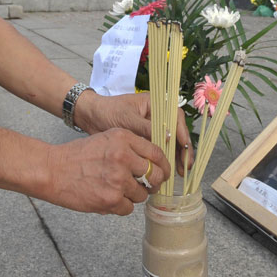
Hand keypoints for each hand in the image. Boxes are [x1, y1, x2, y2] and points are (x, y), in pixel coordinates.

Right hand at [46, 128, 168, 214]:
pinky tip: (107, 197)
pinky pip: (129, 208)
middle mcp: (123, 157)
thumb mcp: (107, 138)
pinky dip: (121, 206)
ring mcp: (118, 179)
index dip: (163, 165)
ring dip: (133, 195)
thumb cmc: (78, 155)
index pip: (156, 153)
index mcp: (123, 138)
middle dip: (154, 183)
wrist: (53, 170)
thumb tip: (154, 163)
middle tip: (147, 185)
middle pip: (155, 175)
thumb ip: (130, 147)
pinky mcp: (111, 199)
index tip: (163, 172)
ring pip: (142, 194)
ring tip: (116, 189)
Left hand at [76, 91, 193, 175]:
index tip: (185, 147)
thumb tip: (168, 138)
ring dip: (176, 156)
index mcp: (156, 104)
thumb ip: (147, 127)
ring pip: (170, 142)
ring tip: (179, 172)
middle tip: (186, 165)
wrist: (90, 117)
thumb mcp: (128, 119)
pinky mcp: (146, 139)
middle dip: (183, 149)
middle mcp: (157, 115)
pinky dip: (164, 159)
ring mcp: (152, 128)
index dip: (182, 132)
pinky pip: (159, 149)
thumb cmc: (108, 112)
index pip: (175, 116)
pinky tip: (167, 171)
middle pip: (176, 131)